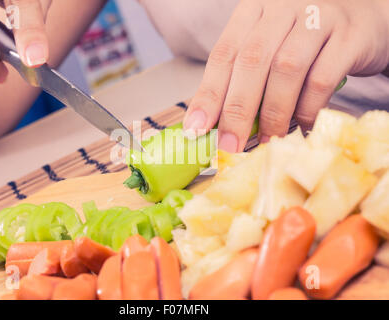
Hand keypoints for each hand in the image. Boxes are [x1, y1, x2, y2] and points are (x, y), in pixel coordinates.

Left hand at [183, 0, 388, 151]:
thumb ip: (244, 76)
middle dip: (237, 110)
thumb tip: (214, 123)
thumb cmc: (304, 40)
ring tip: (267, 141)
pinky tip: (301, 128)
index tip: (196, 128)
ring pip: (286, 69)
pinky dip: (308, 110)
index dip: (208, 94)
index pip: (224, 54)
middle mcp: (282, 8)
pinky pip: (322, 79)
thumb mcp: (269, 46)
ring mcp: (317, 18)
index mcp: (253, 11)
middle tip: (230, 146)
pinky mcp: (349, 36)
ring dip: (273, 113)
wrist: (362, 16)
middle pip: (251, 61)